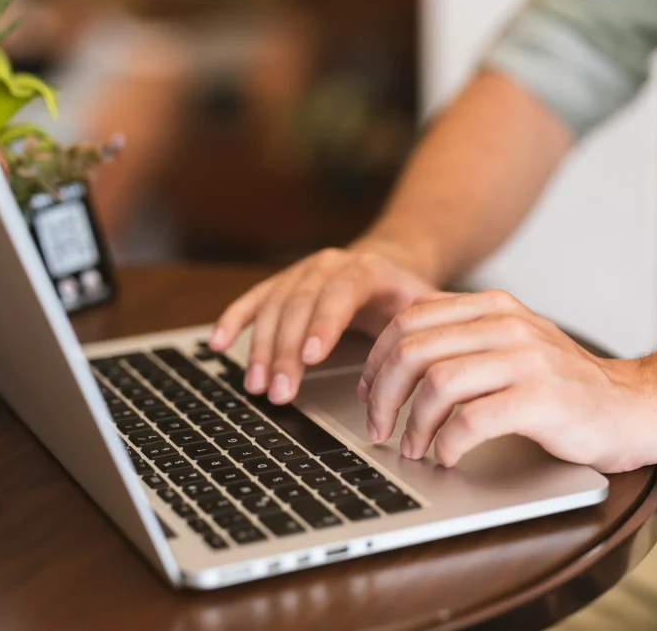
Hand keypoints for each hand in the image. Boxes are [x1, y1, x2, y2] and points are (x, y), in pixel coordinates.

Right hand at [210, 241, 439, 404]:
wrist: (389, 265)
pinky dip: (232, 321)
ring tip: (256, 386)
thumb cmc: (406, 295)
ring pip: (273, 308)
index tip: (311, 357)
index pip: (340, 294)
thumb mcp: (425, 305)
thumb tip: (439, 349)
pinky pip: (253, 301)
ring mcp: (300, 273)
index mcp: (365, 270)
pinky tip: (216, 344)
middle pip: (299, 306)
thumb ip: (430, 324)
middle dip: (285, 352)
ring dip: (260, 349)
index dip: (323, 325)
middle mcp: (327, 266)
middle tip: (278, 392)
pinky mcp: (280, 285)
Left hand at [360, 290, 656, 472]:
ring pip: (437, 383)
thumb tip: (397, 356)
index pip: (410, 318)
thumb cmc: (566, 384)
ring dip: (413, 424)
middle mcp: (507, 324)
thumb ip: (465, 338)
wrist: (635, 406)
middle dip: (384, 395)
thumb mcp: (513, 343)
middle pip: (414, 351)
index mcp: (493, 307)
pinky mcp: (541, 399)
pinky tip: (448, 457)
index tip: (368, 392)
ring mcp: (526, 360)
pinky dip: (447, 443)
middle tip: (378, 427)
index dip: (377, 359)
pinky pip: (471, 420)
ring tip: (412, 448)